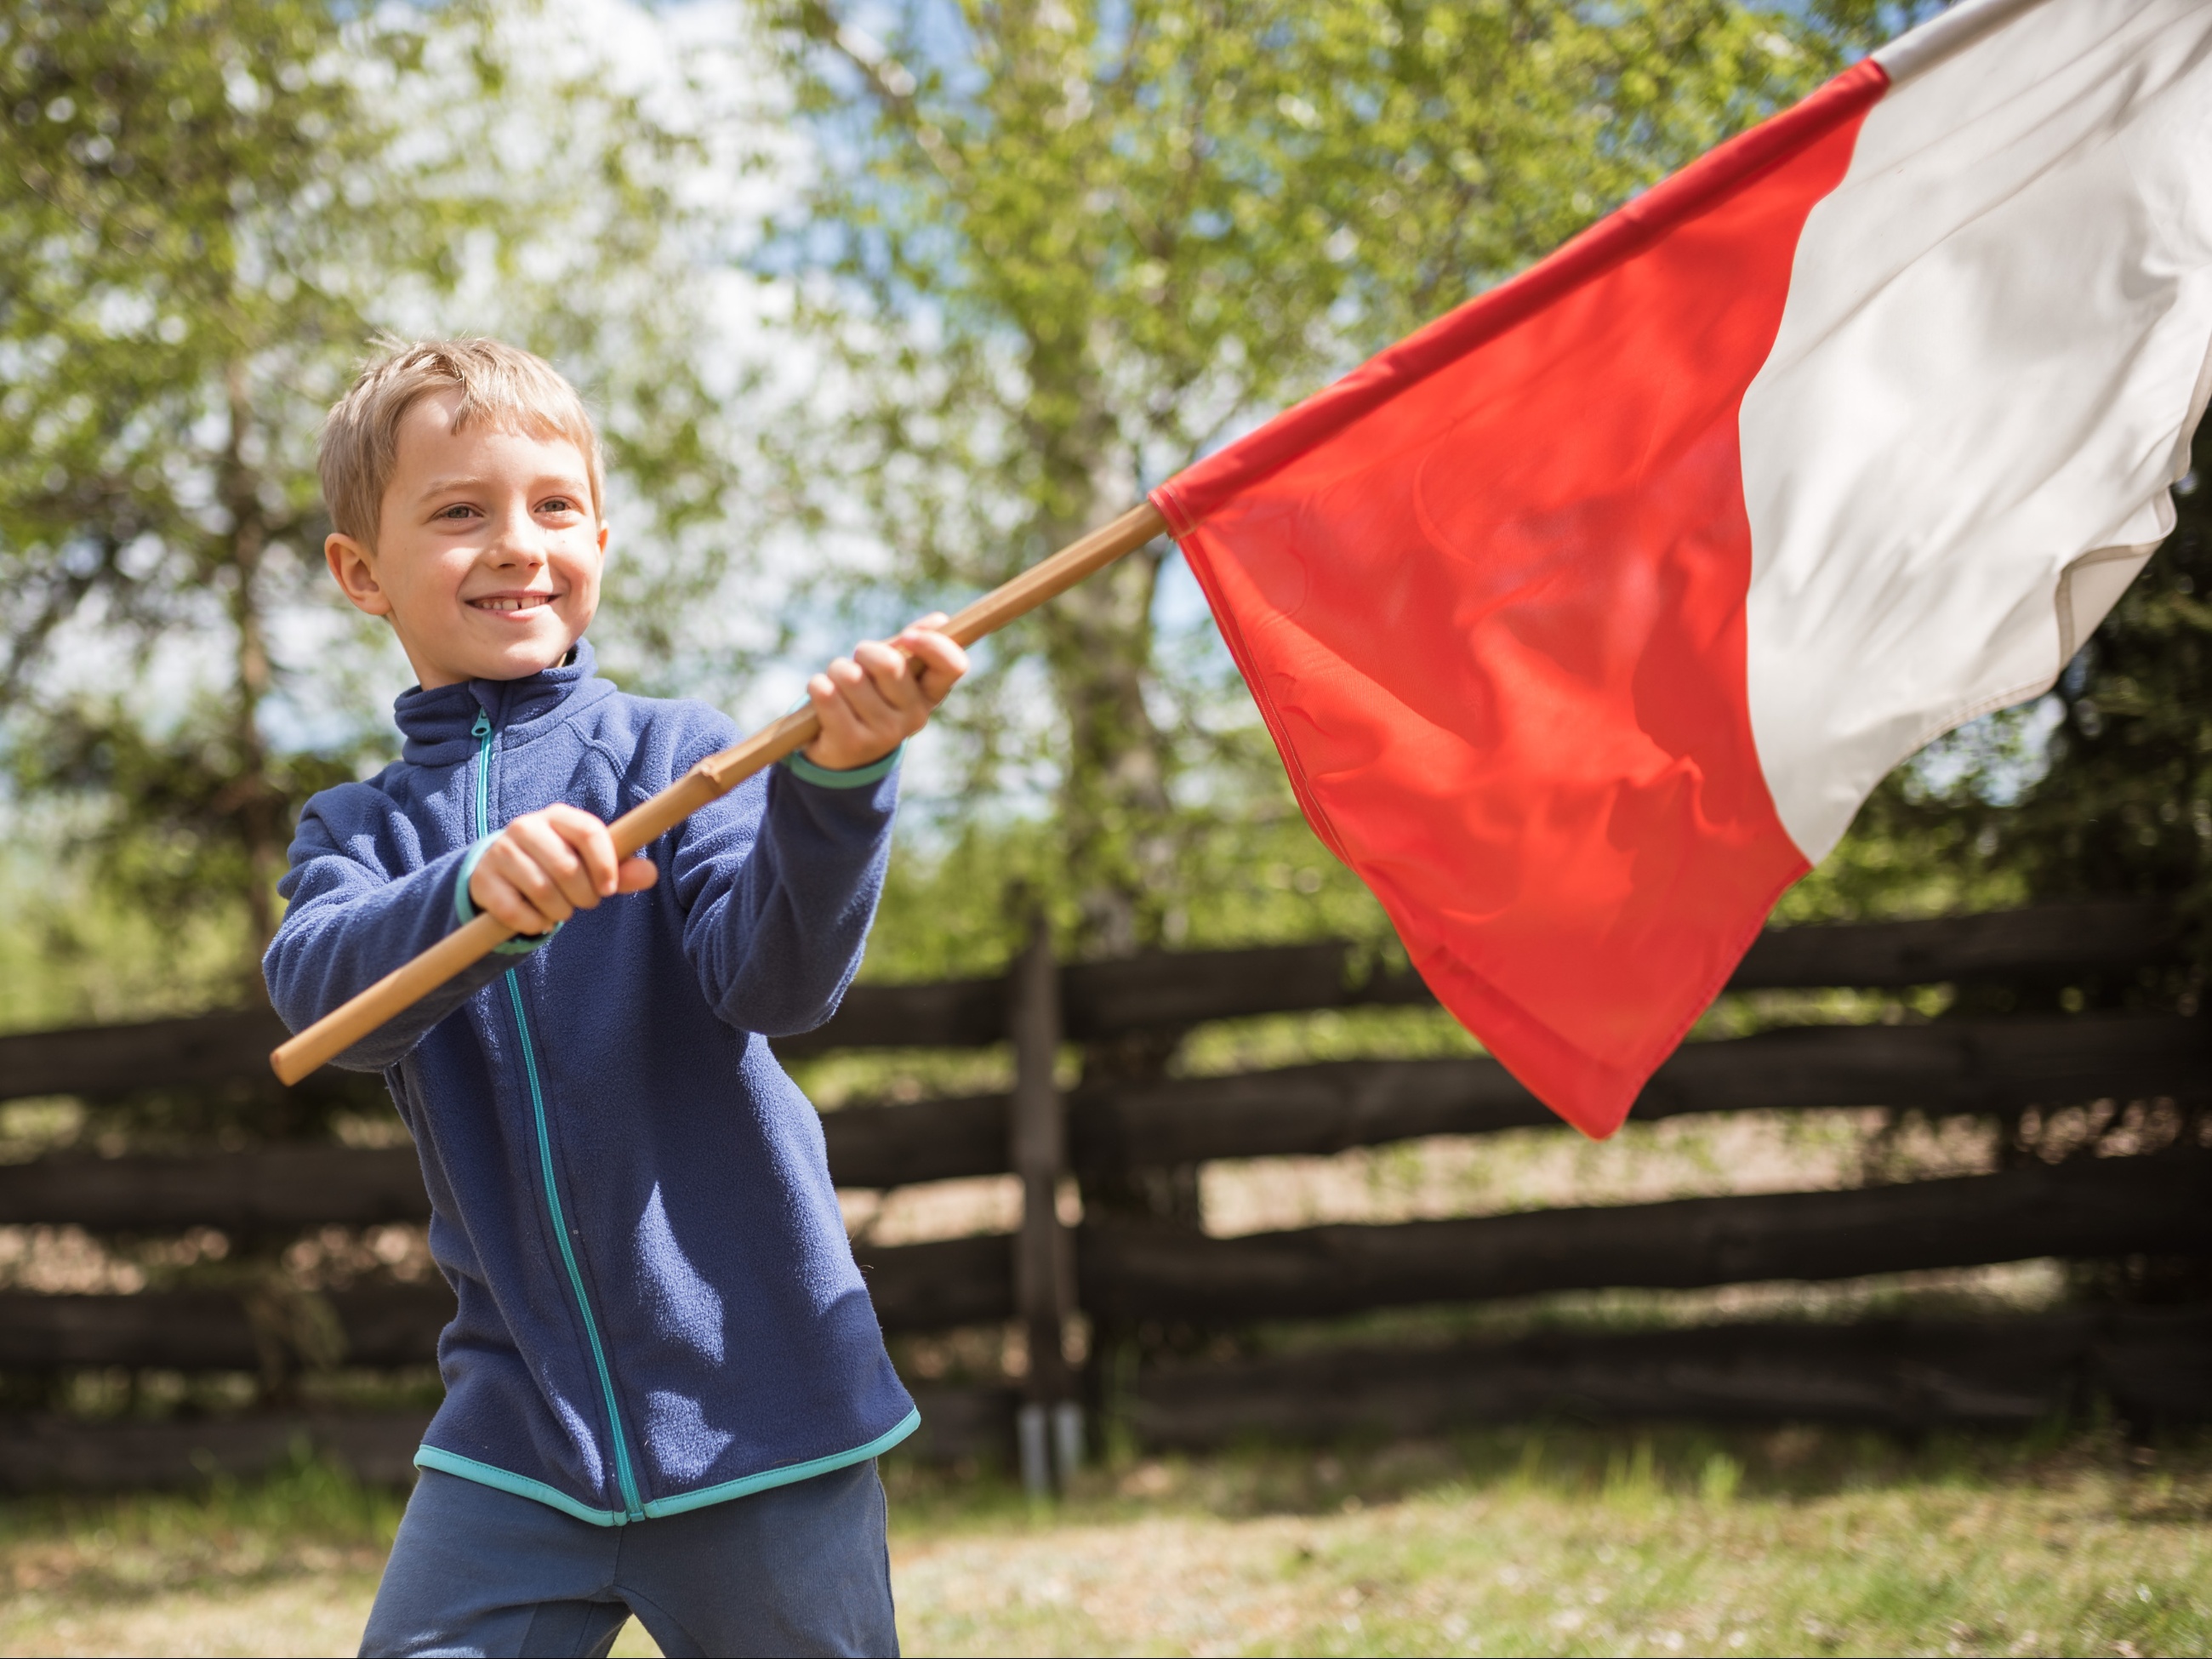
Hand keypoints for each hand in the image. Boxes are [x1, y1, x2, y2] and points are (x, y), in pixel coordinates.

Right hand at [469, 804, 657, 935]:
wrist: (501, 871)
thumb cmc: (557, 864)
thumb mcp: (589, 863)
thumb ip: (620, 869)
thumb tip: (651, 873)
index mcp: (558, 816)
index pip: (588, 832)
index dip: (605, 864)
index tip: (609, 890)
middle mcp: (525, 827)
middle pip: (566, 867)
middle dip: (583, 895)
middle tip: (584, 902)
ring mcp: (500, 852)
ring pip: (542, 890)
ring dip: (560, 911)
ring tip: (562, 910)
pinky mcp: (483, 880)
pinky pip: (515, 911)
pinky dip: (534, 923)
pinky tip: (540, 920)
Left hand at [802, 612, 969, 770]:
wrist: (843, 752)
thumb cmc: (871, 698)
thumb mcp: (894, 673)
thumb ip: (913, 646)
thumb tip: (940, 620)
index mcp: (930, 695)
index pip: (953, 665)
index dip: (932, 644)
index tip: (907, 635)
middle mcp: (915, 717)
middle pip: (889, 664)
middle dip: (864, 651)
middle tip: (858, 662)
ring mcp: (884, 734)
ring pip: (850, 676)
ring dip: (836, 671)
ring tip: (838, 686)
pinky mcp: (851, 743)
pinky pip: (826, 694)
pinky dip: (817, 686)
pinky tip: (822, 696)